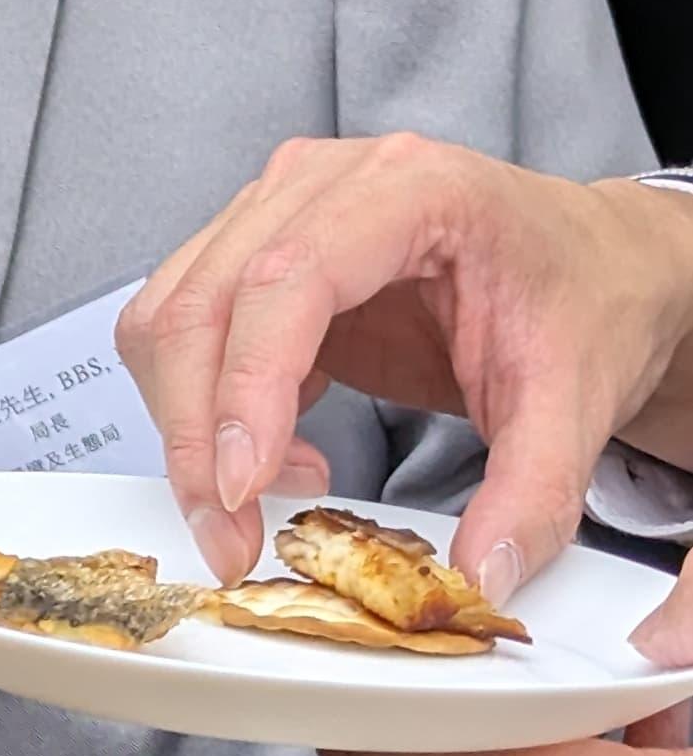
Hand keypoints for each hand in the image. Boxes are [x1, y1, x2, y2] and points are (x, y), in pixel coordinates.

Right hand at [115, 133, 692, 610]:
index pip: (286, 279)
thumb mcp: (577, 400)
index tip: (243, 485)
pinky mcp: (252, 250)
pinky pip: (180, 327)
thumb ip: (533, 491)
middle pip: (200, 303)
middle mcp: (320, 183)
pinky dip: (202, 404)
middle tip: (228, 532)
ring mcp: (273, 208)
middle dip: (198, 433)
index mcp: (410, 190)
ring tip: (269, 488)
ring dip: (189, 423)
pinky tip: (276, 447)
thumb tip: (482, 573)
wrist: (590, 263)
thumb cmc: (581, 298)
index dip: (248, 386)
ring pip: (167, 317)